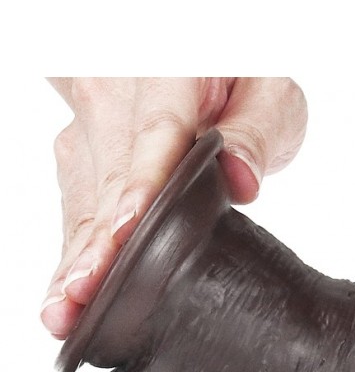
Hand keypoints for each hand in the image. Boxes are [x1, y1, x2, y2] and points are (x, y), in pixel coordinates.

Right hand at [42, 77, 307, 338]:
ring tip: (66, 308)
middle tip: (85, 293)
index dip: (140, 186)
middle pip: (108, 176)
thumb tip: (240, 176)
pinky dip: (74, 252)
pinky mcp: (82, 156)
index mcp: (167, 73)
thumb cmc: (244, 78)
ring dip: (76, 256)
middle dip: (97, 241)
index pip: (155, 135)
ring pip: (84, 199)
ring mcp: (91, 127)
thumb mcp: (271, 94)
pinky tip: (65, 295)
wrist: (203, 63)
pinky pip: (78, 208)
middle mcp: (114, 95)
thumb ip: (257, 129)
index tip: (128, 229)